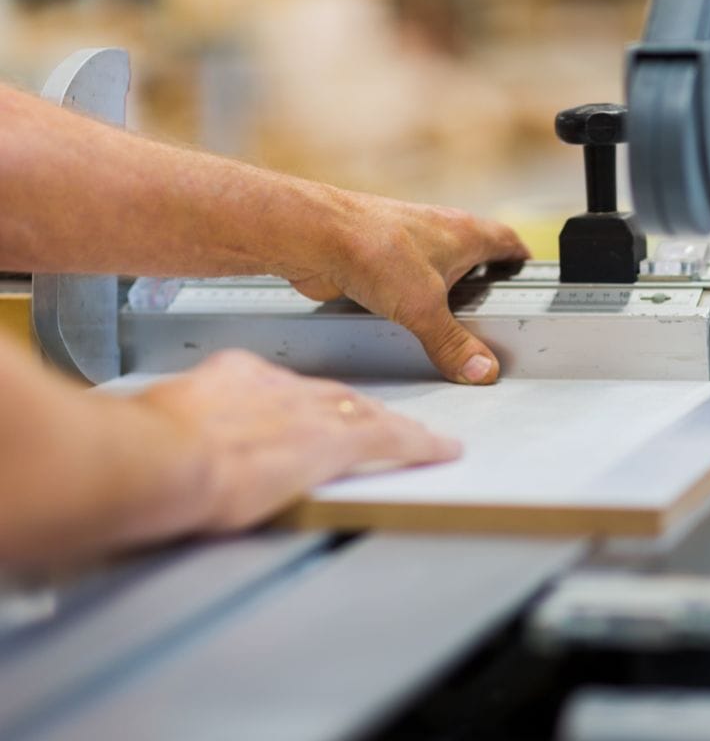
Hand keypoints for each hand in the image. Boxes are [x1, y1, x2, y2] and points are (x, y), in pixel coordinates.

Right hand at [134, 350, 460, 531]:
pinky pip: (392, 439)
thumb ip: (176, 431)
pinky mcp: (336, 440)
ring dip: (391, 426)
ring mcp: (309, 410)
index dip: (300, 403)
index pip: (280, 387)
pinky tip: (440, 450)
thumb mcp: (156, 427)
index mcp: (233, 376)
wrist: (163, 458)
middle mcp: (278, 386)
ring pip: (365, 413)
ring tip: (417, 437)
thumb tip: (162, 446)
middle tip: (376, 422)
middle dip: (352, 410)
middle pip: (330, 395)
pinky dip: (420, 445)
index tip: (303, 413)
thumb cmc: (143, 452)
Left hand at [287, 189, 529, 384]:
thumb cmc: (373, 249)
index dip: (519, 256)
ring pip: (436, 261)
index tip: (527, 270)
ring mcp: (405, 240)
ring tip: (449, 317)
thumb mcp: (424, 308)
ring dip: (444, 284)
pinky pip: (403, 275)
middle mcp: (436, 230)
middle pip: (472, 249)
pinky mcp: (377, 254)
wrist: (314, 236)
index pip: (505, 239)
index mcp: (462, 232)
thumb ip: (454, 344)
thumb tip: (483, 370)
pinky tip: (404, 316)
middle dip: (483, 274)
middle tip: (491, 302)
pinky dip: (410, 293)